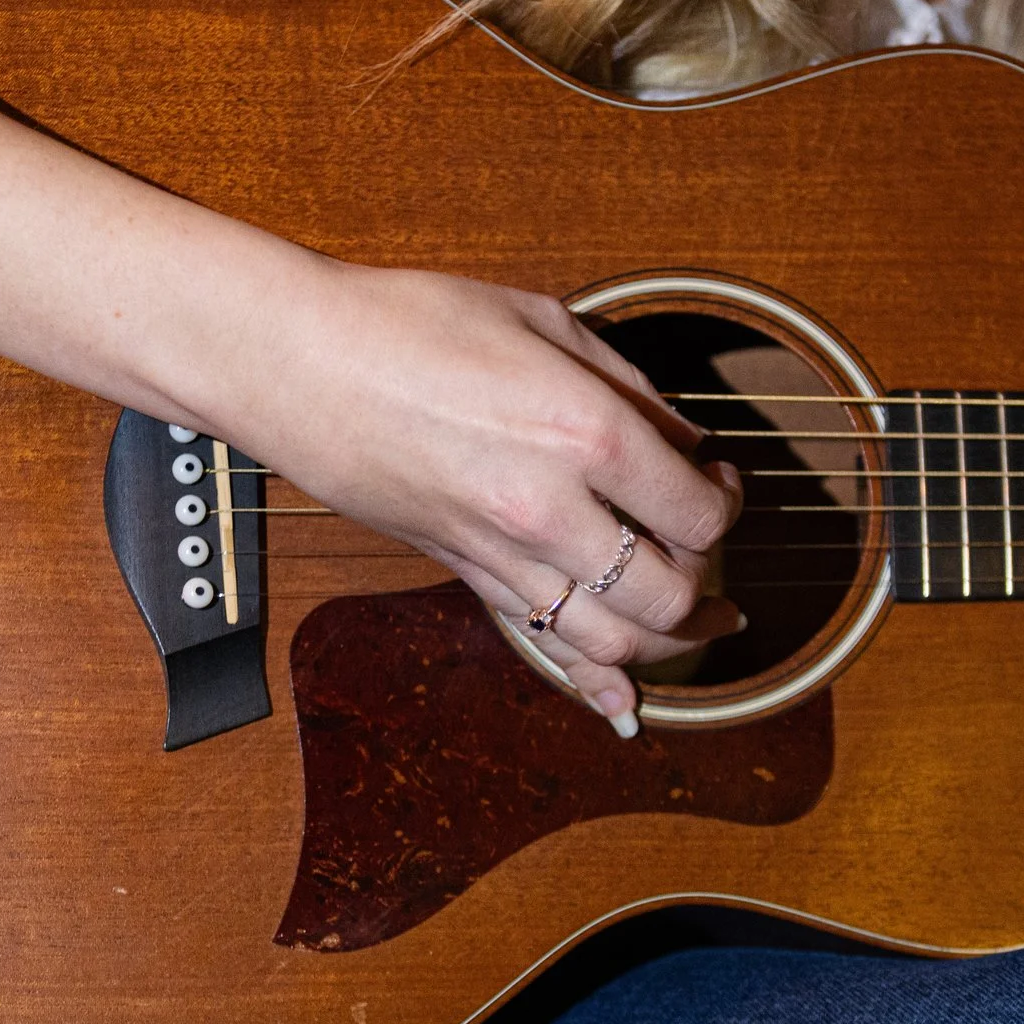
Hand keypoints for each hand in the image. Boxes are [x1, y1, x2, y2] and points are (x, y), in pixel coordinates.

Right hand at [189, 254, 744, 730]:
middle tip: (705, 548)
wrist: (297, 362)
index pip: (697, 514)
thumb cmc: (410, 323)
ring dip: (665, 644)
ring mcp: (499, 553)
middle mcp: (548, 510)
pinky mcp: (460, 573)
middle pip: (666, 596)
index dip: (725, 503)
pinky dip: (590, 681)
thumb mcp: (543, 321)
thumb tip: (682, 439)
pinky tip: (623, 702)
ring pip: (610, 643)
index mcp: (585, 433)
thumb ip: (627, 386)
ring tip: (698, 625)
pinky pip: (540, 645)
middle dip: (706, 582)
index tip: (717, 479)